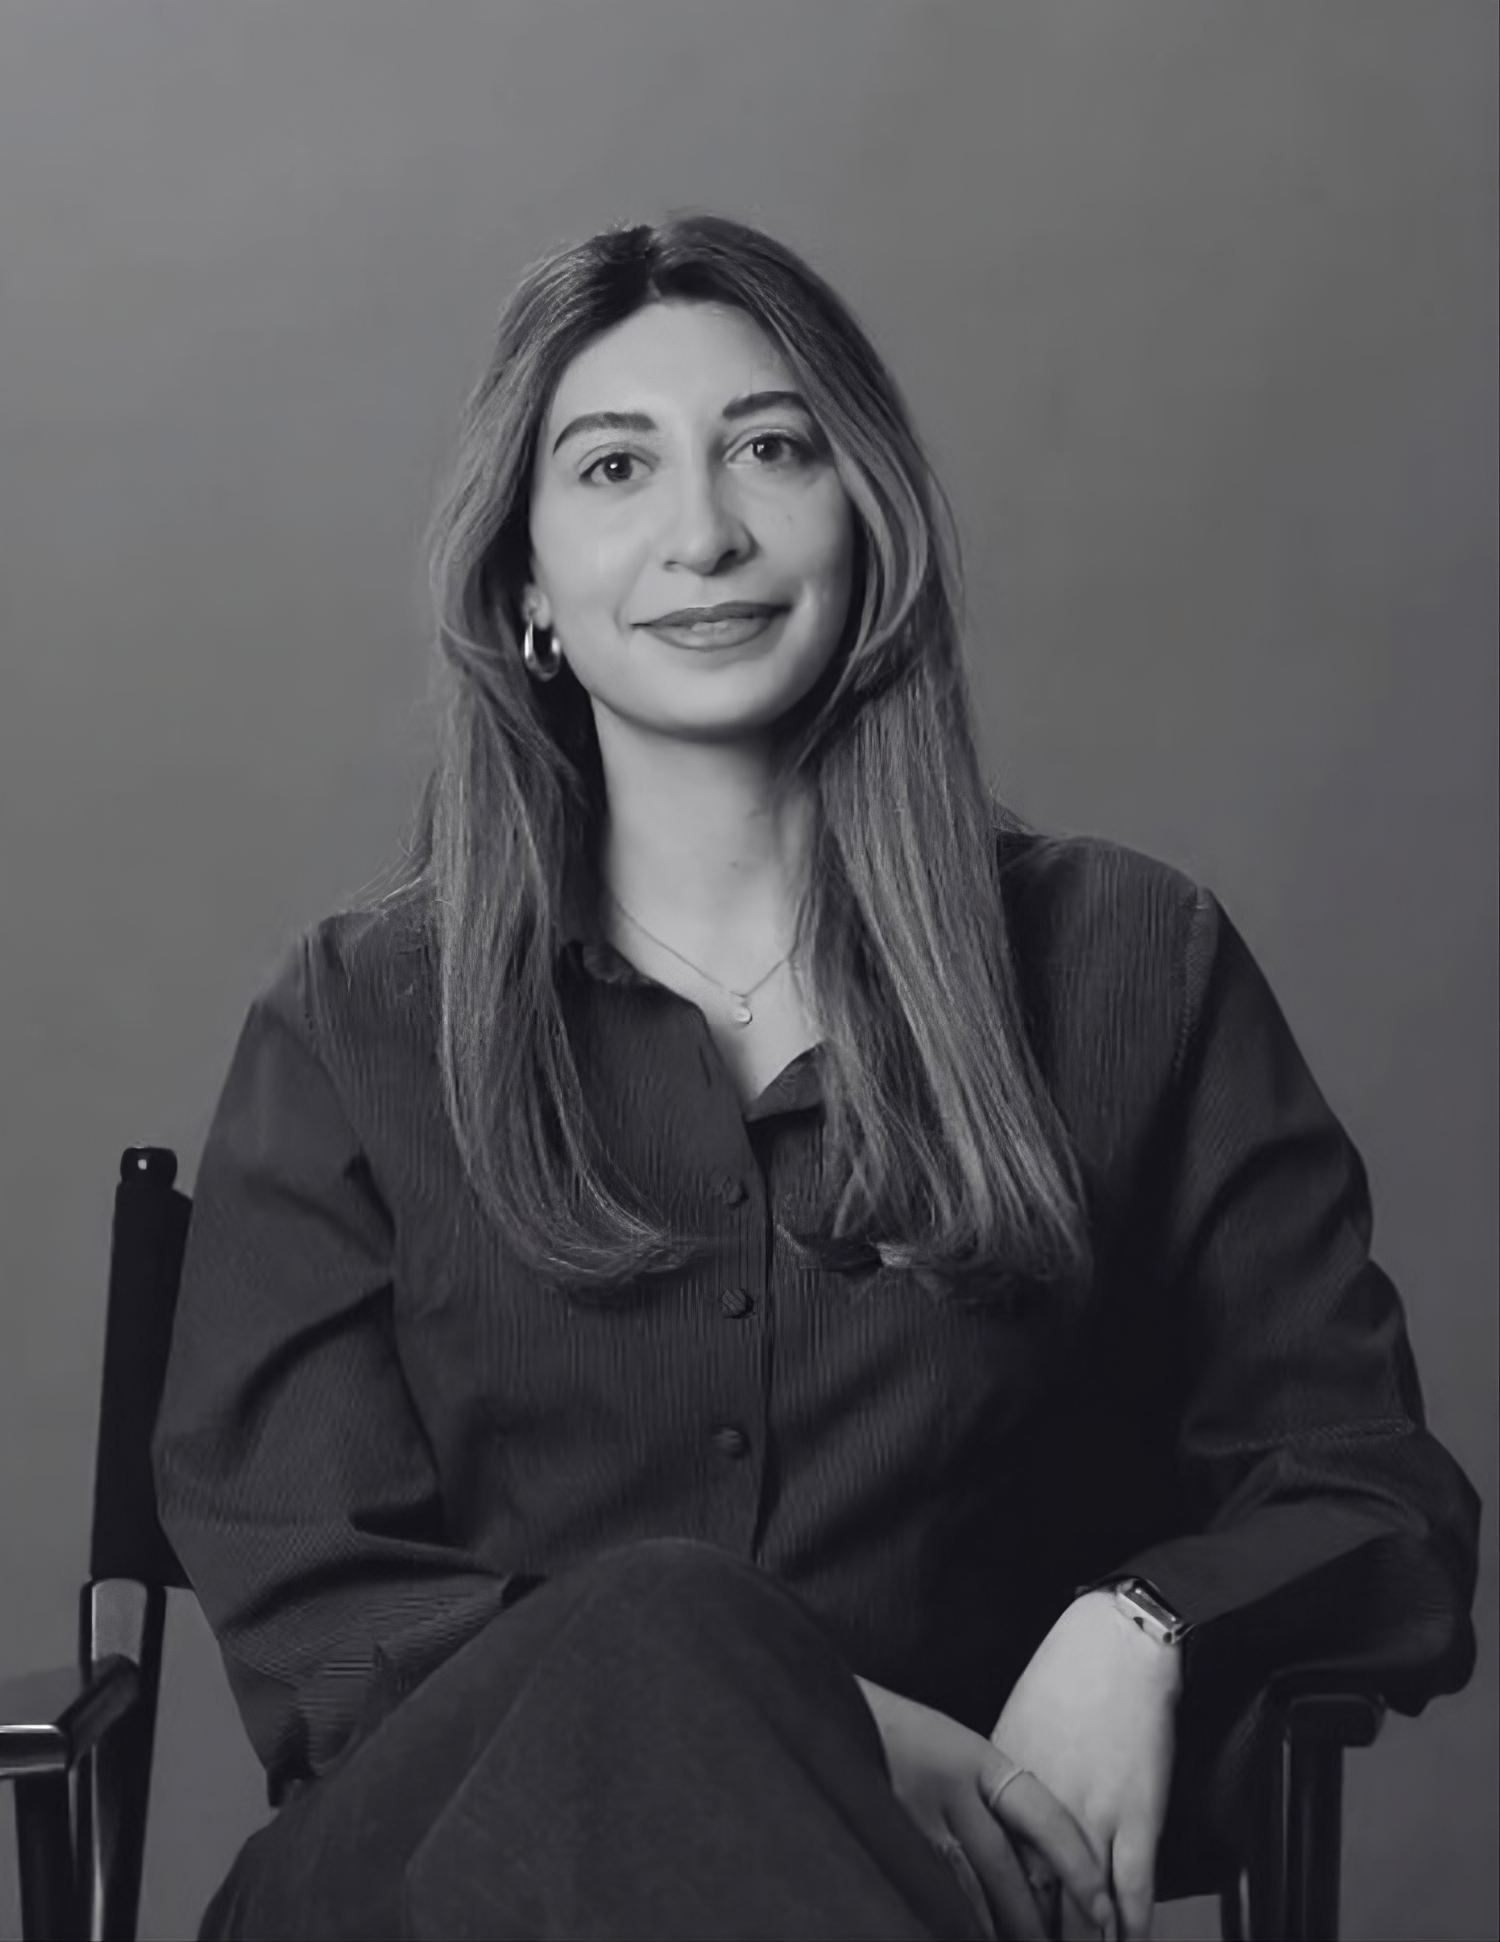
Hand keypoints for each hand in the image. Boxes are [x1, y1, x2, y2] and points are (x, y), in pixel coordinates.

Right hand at [856, 1675, 1118, 1939]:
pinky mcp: (885, 1842)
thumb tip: (1042, 1864)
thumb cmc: (903, 1736)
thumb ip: (994, 1799)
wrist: (828, 1712)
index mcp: (976, 1758)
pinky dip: (954, 1920)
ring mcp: (911, 1821)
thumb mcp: (956, 1751)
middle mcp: (948, 1790)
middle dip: (1036, 1923)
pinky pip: (930, 1895)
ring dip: (997, 1931)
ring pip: (968, 1895)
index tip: (1106, 1909)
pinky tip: (961, 1932)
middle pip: (1006, 1871)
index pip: (1044, 1818)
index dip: (1078, 1867)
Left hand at [991, 1592, 1180, 1939]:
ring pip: (1081, 1908)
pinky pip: (1134, 1891)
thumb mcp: (1011, 1728)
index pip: (990, 1872)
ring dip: (1081, 1940)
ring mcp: (1091, 1819)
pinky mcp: (1138, 1817)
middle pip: (1031, 1902)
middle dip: (1030, 1937)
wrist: (1115, 1644)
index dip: (992, 1912)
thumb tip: (993, 1820)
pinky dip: (1131, 1928)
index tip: (992, 1932)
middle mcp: (1041, 1812)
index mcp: (1004, 1791)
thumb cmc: (1064, 1677)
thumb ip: (1002, 1783)